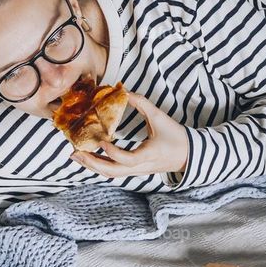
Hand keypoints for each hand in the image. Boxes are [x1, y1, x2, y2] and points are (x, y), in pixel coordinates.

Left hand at [70, 91, 188, 178]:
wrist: (189, 155)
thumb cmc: (177, 137)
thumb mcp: (161, 118)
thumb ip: (143, 105)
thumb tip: (126, 92)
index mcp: (149, 155)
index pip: (127, 159)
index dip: (113, 153)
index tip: (102, 141)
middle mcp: (141, 167)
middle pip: (113, 172)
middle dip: (93, 163)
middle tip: (76, 152)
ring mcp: (138, 171)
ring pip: (112, 174)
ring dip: (93, 166)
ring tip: (76, 156)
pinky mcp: (135, 170)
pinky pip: (115, 172)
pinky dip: (100, 166)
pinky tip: (89, 157)